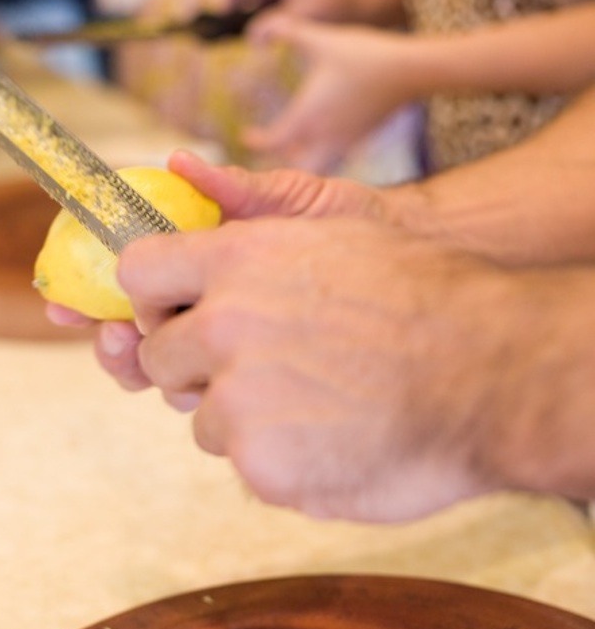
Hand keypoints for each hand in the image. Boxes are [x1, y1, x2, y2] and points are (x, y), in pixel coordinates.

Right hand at [48, 150, 386, 389]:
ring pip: (163, 371)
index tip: (61, 299)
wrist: (406, 262)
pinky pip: (210, 392)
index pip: (130, 282)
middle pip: (134, 336)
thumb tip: (177, 160)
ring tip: (140, 353)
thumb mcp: (289, 201)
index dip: (86, 293)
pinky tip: (188, 383)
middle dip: (109, 341)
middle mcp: (208, 308)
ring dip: (138, 367)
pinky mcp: (259, 376)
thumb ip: (232, 189)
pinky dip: (187, 390)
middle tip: (109, 334)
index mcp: (202, 264)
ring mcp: (231, 346)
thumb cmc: (346, 224)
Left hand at [115, 209, 512, 521]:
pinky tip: (334, 437)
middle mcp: (223, 325)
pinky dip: (280, 460)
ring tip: (321, 403)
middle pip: (157, 356)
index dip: (151, 300)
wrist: (491, 371)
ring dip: (245, 418)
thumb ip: (249, 213)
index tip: (172, 316)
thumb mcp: (334, 231)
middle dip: (197, 367)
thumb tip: (176, 165)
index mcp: (237, 259)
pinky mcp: (259, 463)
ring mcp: (237, 399)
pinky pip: (243, 463)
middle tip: (266, 369)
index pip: (137, 272)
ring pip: (203, 418)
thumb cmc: (421, 297)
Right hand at [204, 0, 356, 21]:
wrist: (352, 7)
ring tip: (241, 32)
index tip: (230, 2)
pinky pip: (247, 4)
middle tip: (229, 21)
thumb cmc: (336, 3)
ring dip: (235, 10)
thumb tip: (252, 39)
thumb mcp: (309, 14)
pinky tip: (255, 36)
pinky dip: (245, 19)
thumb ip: (281, 25)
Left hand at [242, 15, 416, 171]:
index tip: (245, 136)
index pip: (273, 141)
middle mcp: (323, 137)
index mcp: (307, 117)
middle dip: (279, 162)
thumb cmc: (363, 54)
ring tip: (293, 149)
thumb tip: (254, 36)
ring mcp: (344, 142)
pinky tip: (321, 140)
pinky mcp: (360, 139)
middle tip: (270, 151)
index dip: (256, 141)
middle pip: (293, 167)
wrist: (410, 71)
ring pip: (315, 166)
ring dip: (301, 161)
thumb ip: (283, 31)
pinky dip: (321, 155)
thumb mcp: (319, 38)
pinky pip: (333, 158)